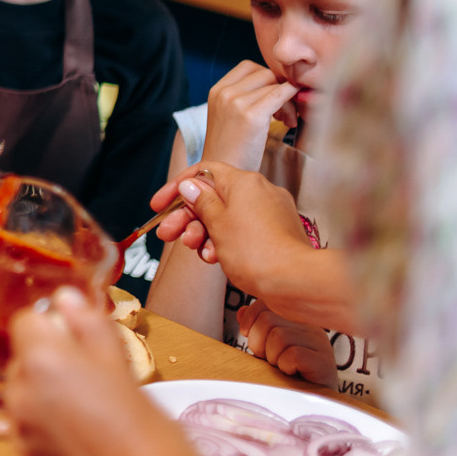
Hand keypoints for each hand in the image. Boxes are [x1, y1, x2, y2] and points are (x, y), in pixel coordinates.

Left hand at [5, 288, 253, 455]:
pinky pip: (29, 417)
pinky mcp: (27, 452)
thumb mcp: (122, 367)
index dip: (52, 322)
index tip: (77, 331)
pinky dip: (49, 414)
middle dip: (52, 354)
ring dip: (49, 385)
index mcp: (40, 360)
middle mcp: (19, 390)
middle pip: (24, 354)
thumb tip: (67, 297)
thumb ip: (89, 326)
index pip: (26, 319)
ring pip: (26, 386)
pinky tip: (85, 426)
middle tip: (94, 369)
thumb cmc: (149, 433)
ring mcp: (20, 425)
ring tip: (94, 401)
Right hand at [151, 162, 311, 292]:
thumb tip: (190, 186)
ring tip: (196, 250)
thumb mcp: (217, 224)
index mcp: (244, 182)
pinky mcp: (277, 233)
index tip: (160, 205)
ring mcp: (271, 213)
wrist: (296, 283)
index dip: (178, 187)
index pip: (203, 172)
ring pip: (227, 217)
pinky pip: (244, 231)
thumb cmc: (257, 253)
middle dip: (188, 218)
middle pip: (213, 197)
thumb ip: (200, 202)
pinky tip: (217, 258)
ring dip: (205, 233)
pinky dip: (226, 242)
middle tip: (168, 234)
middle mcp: (260, 192)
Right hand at [201, 61, 296, 171]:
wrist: (217, 176)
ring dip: (288, 100)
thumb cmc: (230, 151)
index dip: (267, 80)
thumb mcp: (229, 117)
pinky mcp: (251, 115)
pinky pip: (280, 94)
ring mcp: (235, 102)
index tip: (274, 99)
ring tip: (286, 122)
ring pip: (274, 83)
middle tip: (284, 114)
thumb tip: (279, 85)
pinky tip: (291, 120)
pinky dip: (291, 101)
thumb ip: (245, 98)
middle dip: (279, 88)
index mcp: (216, 90)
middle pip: (264, 73)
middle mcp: (224, 92)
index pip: (249, 67)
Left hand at [237, 301, 336, 387]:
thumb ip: (255, 329)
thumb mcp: (265, 349)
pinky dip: (285, 366)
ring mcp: (321, 344)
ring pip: (279, 337)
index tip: (248, 336)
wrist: (308, 404)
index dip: (250, 319)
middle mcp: (312, 327)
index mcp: (297, 319)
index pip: (265, 303)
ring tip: (283, 368)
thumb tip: (241, 312)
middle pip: (267, 319)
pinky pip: (293, 355)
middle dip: (259, 343)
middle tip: (271, 360)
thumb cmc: (286, 377)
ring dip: (273, 357)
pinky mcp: (324, 363)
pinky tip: (292, 374)